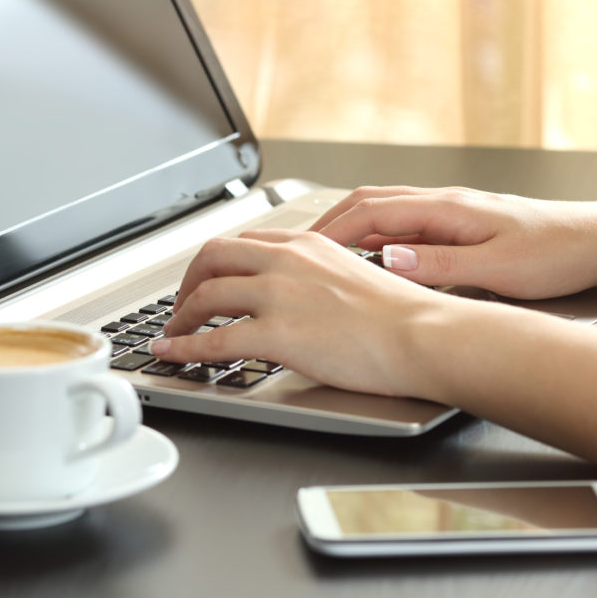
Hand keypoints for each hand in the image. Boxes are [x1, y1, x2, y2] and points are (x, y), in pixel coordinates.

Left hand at [155, 230, 446, 396]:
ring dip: (181, 316)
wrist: (423, 336)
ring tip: (175, 334)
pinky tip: (173, 355)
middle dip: (189, 281)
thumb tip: (306, 298)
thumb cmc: (406, 317)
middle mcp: (288, 261)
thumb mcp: (358, 276)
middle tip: (183, 304)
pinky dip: (184, 347)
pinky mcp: (277, 333)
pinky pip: (214, 339)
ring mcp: (279, 294)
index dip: (217, 262)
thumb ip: (322, 278)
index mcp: (309, 245)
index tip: (210, 279)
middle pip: (213, 256)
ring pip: (206, 294)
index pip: (246, 242)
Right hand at [310, 186, 596, 299]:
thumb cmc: (559, 252)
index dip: (331, 230)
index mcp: (449, 208)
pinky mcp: (466, 223)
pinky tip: (376, 254)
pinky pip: (408, 221)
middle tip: (299, 245)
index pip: (372, 212)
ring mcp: (456, 210)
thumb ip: (440, 265)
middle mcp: (447, 202)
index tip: (300, 248)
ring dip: (352, 224)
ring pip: (388, 208)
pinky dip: (379, 233)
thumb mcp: (498, 268)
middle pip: (372, 201)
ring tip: (326, 250)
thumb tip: (386, 258)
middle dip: (330, 221)